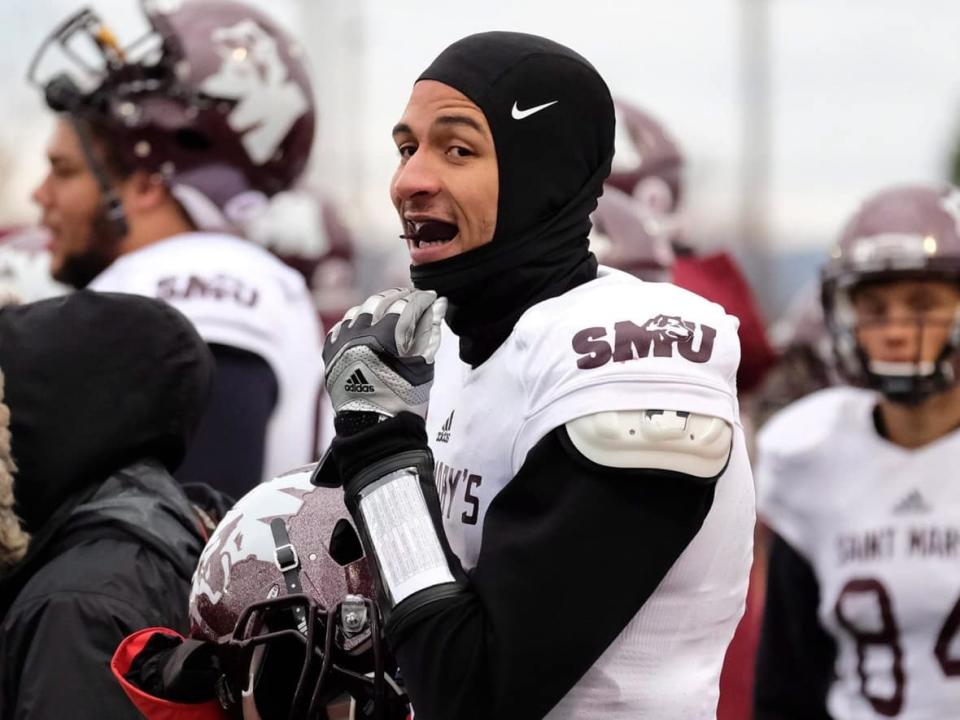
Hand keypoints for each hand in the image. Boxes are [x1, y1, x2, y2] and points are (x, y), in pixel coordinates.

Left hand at [323, 288, 446, 421]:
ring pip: (358, 311)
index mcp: (383, 338)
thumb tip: (437, 306)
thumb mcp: (423, 366)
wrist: (373, 428)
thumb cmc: (403, 401)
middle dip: (399, 296)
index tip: (431, 297)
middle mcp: (358, 336)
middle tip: (412, 298)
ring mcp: (341, 344)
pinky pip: (339, 328)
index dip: (421, 299)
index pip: (405, 306)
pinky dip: (353, 322)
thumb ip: (430, 332)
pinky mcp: (330, 355)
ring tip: (389, 309)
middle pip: (380, 302)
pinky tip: (363, 324)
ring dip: (376, 306)